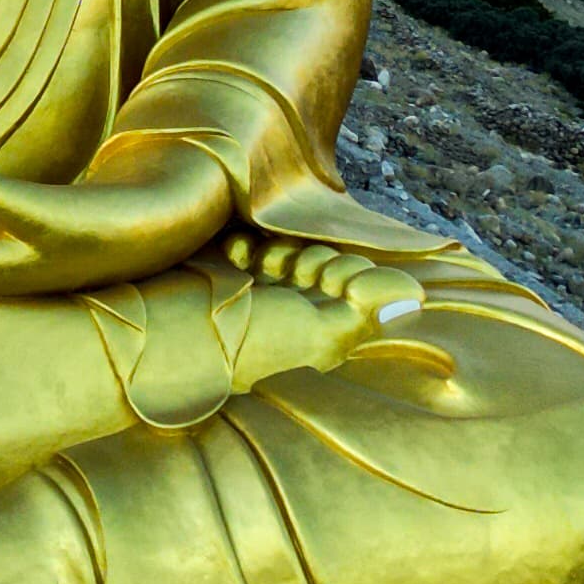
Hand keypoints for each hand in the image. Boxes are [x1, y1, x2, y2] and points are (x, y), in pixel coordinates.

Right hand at [224, 233, 430, 389]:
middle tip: (284, 275)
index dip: (345, 273)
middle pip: (327, 262)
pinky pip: (254, 242)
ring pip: (294, 249)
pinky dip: (246, 244)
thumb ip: (362, 313)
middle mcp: (297, 312)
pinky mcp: (233, 272)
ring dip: (278, 250)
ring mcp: (264, 292)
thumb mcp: (313, 333)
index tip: (324, 284)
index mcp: (320, 333)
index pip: (356, 284)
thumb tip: (414, 296)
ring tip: (255, 266)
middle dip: (311, 260)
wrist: (168, 333)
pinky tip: (235, 255)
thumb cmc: (242, 342)